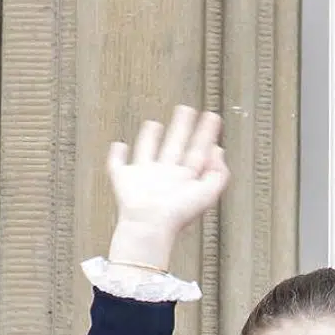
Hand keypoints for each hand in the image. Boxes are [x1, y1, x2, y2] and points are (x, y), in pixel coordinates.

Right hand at [106, 105, 229, 269]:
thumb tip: (218, 150)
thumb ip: (219, 173)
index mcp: (186, 178)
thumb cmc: (178, 215)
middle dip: (182, 127)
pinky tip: (118, 145)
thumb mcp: (208, 193)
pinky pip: (117, 165)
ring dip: (151, 137)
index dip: (206, 134)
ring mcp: (144, 176)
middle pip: (175, 145)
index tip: (212, 117)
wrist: (151, 225)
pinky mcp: (123, 180)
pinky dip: (116, 155)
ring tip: (154, 123)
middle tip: (187, 109)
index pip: (199, 150)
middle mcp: (166, 175)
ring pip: (148, 150)